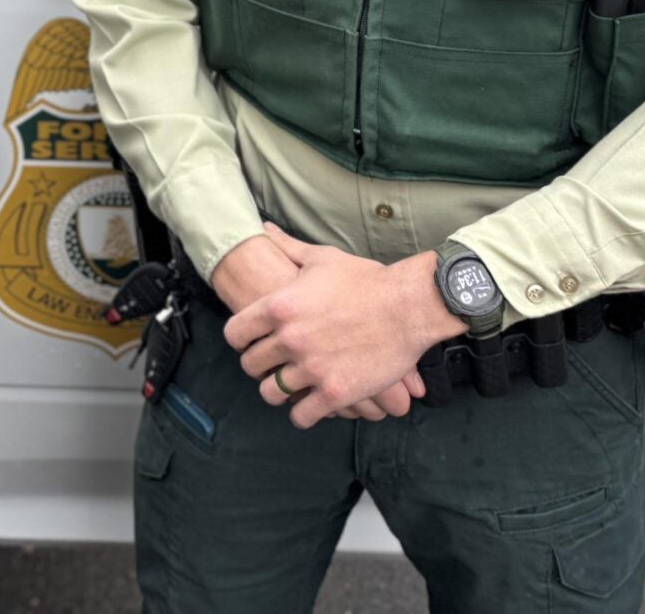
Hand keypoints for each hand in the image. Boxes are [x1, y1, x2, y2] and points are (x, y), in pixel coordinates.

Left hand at [226, 224, 459, 429]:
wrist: (409, 306)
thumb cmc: (366, 279)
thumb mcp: (322, 258)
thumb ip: (288, 247)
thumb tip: (264, 229)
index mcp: (279, 306)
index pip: (235, 333)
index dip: (239, 339)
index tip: (248, 342)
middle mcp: (290, 339)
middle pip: (250, 365)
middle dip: (258, 366)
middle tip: (270, 365)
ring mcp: (312, 368)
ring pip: (272, 393)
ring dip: (277, 391)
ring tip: (286, 387)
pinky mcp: (335, 392)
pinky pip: (302, 415)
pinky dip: (303, 413)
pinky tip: (309, 405)